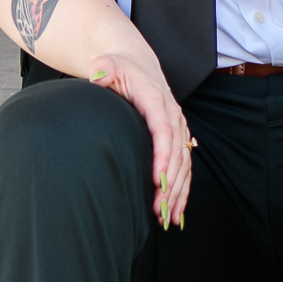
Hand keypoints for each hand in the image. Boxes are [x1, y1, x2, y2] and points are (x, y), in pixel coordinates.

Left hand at [89, 47, 192, 228]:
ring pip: (184, 165)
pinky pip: (184, 167)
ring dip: (178, 192)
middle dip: (170, 183)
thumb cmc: (119, 66)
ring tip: (167, 217)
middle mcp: (173, 116)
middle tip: (158, 209)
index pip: (163, 131)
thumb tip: (98, 75)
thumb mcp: (108, 63)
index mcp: (156, 100)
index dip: (162, 157)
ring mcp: (178, 128)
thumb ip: (103, 69)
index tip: (155, 181)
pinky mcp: (178, 138)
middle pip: (176, 154)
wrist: (137, 64)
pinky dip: (182, 190)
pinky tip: (175, 212)